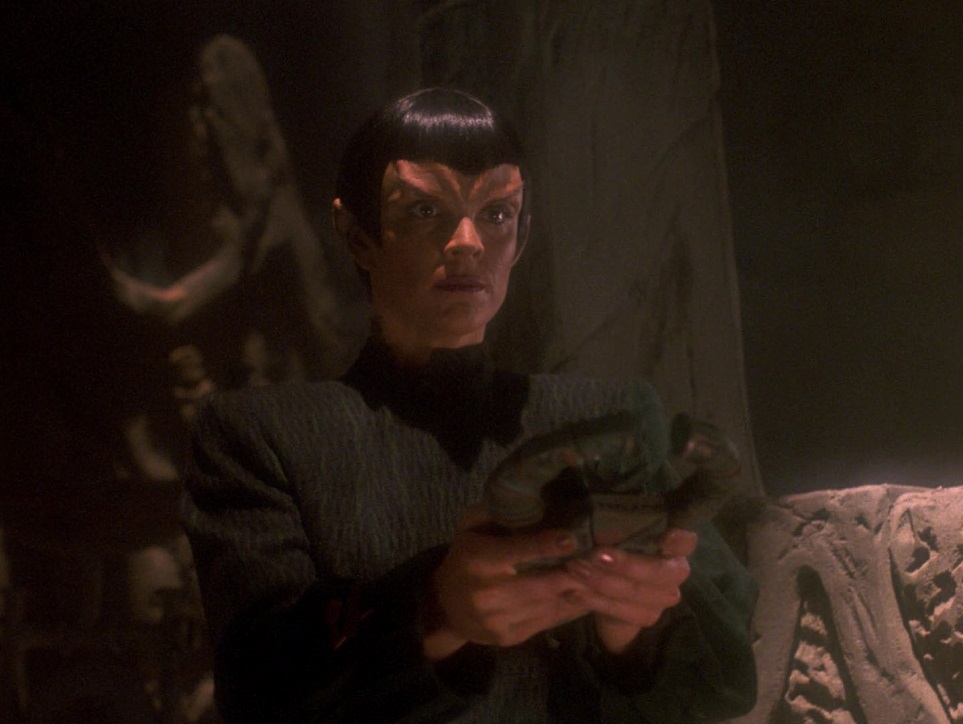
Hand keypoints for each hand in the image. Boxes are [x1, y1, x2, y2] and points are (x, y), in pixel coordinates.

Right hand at [425, 504, 590, 659]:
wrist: (445, 608)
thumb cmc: (465, 558)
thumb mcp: (469, 528)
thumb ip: (493, 512)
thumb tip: (528, 495)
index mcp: (479, 560)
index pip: (518, 551)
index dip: (547, 545)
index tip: (574, 537)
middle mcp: (488, 592)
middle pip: (540, 583)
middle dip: (573, 573)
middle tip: (600, 560)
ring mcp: (499, 619)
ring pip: (548, 605)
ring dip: (576, 591)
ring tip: (601, 577)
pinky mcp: (510, 637)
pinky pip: (547, 622)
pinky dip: (569, 609)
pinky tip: (587, 597)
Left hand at [565, 528, 696, 653]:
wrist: (604, 590)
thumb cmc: (611, 547)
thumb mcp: (610, 532)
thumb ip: (610, 526)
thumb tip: (587, 520)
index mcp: (673, 544)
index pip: (686, 540)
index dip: (679, 539)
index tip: (664, 537)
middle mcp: (674, 570)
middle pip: (660, 571)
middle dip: (626, 564)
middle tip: (595, 555)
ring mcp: (664, 596)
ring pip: (637, 592)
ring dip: (602, 582)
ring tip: (574, 570)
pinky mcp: (648, 616)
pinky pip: (623, 613)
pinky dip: (595, 601)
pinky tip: (574, 593)